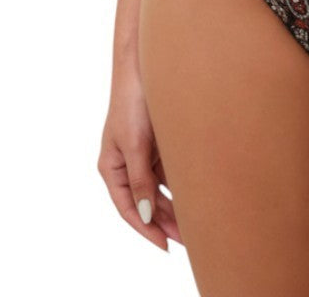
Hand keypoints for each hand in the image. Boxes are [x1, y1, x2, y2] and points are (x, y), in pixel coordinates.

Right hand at [97, 58, 181, 250]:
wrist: (145, 62)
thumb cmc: (133, 100)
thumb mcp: (136, 144)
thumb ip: (141, 180)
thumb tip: (147, 215)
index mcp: (111, 166)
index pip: (128, 208)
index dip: (146, 229)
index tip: (165, 246)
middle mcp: (126, 162)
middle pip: (146, 202)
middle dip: (165, 221)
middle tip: (191, 238)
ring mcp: (144, 152)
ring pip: (160, 189)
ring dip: (175, 205)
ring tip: (197, 222)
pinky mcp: (159, 141)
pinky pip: (170, 171)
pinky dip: (181, 184)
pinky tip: (197, 194)